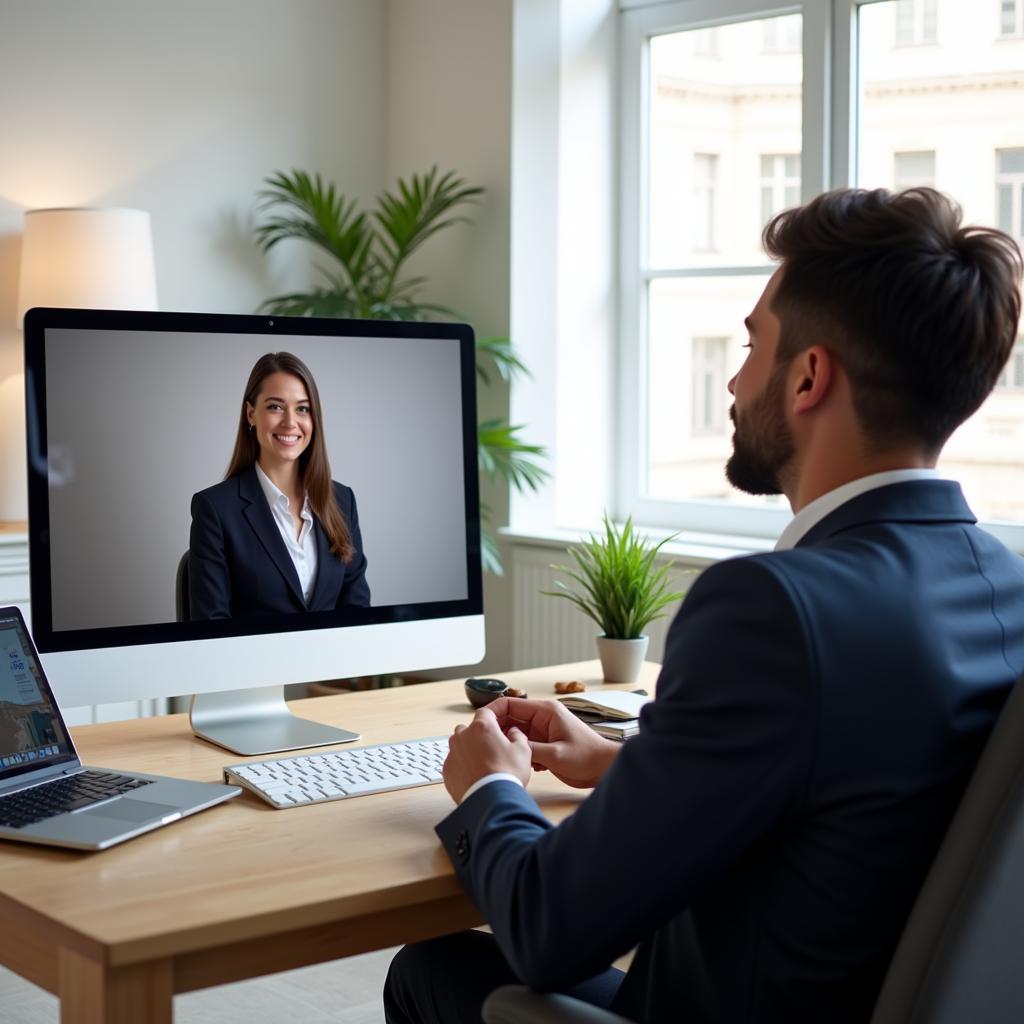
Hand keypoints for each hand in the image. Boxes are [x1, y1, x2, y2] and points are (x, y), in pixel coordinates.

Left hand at [443, 706, 532, 802]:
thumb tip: (514, 732)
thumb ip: (518, 736)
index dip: (494, 716)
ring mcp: (452, 753)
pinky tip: (474, 775)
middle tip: (492, 747)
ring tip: (482, 763)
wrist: (490, 800)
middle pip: (469, 727)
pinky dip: (461, 765)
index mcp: (482, 727)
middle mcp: (463, 736)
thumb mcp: (523, 751)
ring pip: (459, 744)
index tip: (498, 721)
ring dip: (468, 748)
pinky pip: (454, 761)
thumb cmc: (506, 774)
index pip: (486, 711)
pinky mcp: (447, 770)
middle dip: (479, 734)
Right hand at [485, 697, 619, 788]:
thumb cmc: (587, 757)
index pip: (511, 704)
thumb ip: (530, 749)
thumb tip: (507, 746)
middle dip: (500, 732)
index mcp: (545, 711)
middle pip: (510, 719)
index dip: (493, 712)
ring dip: (511, 746)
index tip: (480, 725)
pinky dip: (520, 755)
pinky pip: (524, 746)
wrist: (604, 769)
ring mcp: (543, 732)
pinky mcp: (545, 745)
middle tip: (488, 746)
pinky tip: (523, 766)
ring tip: (504, 758)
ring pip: (516, 735)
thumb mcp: (555, 754)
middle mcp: (542, 718)